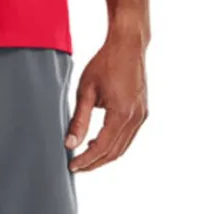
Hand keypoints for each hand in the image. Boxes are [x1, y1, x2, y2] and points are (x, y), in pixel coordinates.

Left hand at [65, 32, 148, 171]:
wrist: (128, 45)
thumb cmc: (105, 63)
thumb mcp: (86, 90)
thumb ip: (79, 120)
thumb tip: (70, 144)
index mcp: (122, 113)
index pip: (102, 147)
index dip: (86, 160)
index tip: (71, 166)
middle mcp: (136, 118)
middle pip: (114, 153)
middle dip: (94, 163)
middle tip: (76, 167)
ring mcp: (142, 116)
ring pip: (123, 147)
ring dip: (104, 156)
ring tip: (84, 158)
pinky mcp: (143, 112)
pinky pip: (128, 137)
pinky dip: (113, 145)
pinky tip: (98, 142)